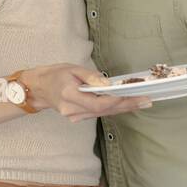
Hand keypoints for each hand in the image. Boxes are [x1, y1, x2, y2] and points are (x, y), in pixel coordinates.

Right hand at [20, 64, 150, 117]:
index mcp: (69, 95)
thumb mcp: (72, 68)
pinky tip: (128, 104)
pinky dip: (114, 108)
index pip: (97, 103)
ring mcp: (75, 116)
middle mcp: (72, 110)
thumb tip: (108, 84)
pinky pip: (99, 113)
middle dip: (127, 105)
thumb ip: (91, 77)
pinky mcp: (78, 117)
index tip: (132, 95)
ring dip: (124, 108)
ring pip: (104, 114)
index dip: (116, 101)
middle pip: (104, 111)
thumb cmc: (56, 75)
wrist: (40, 88)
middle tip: (146, 101)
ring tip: (142, 102)